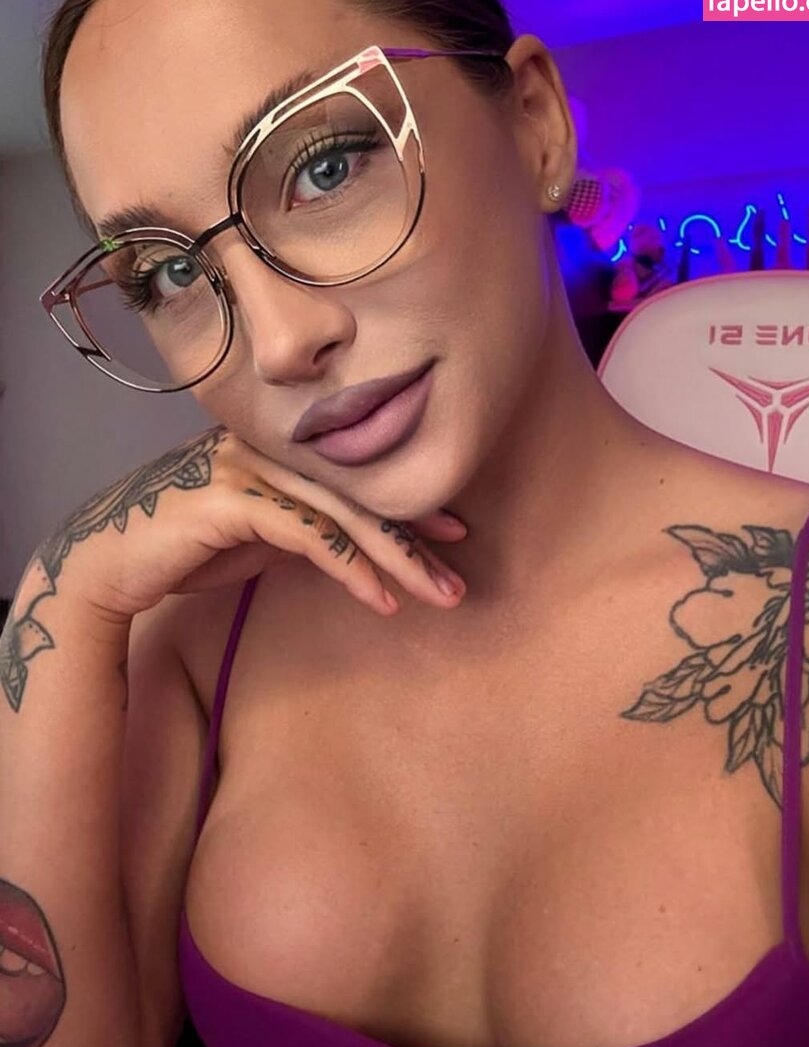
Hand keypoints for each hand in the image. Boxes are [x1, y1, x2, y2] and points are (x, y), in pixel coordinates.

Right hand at [32, 426, 466, 623]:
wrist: (109, 564)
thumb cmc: (185, 549)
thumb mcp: (261, 536)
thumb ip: (306, 526)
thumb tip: (357, 541)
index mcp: (278, 450)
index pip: (357, 477)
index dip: (409, 506)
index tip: (454, 534)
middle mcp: (268, 448)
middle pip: (360, 493)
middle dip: (416, 537)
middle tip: (460, 575)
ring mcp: (249, 468)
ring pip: (343, 511)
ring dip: (397, 558)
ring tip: (439, 594)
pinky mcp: (232, 499)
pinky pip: (309, 534)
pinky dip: (350, 567)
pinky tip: (381, 598)